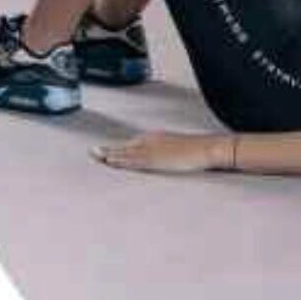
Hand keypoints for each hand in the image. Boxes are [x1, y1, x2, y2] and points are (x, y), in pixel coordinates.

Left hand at [91, 130, 225, 173]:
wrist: (207, 148)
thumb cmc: (199, 150)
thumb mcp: (182, 149)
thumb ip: (171, 152)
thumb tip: (168, 159)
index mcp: (158, 138)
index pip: (134, 144)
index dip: (120, 148)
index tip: (108, 151)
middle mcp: (152, 141)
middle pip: (126, 146)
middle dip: (110, 149)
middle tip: (93, 152)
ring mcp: (153, 149)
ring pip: (126, 152)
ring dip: (110, 154)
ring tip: (96, 156)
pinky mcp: (155, 158)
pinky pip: (133, 160)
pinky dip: (120, 160)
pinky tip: (111, 161)